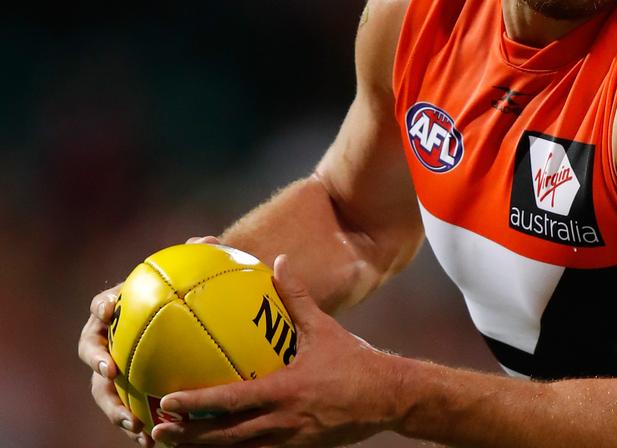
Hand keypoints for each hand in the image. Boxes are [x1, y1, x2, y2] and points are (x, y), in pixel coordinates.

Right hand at [78, 235, 222, 445]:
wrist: (195, 323)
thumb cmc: (193, 295)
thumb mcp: (199, 276)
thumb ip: (201, 257)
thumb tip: (207, 241)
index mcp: (121, 310)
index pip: (102, 305)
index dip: (102, 307)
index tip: (109, 311)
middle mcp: (112, 340)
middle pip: (92, 351)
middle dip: (97, 362)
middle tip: (111, 371)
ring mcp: (118, 369)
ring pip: (104, 391)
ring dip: (113, 407)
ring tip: (132, 422)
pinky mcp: (131, 393)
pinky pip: (129, 410)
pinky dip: (137, 425)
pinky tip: (154, 442)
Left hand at [150, 254, 397, 446]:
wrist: (388, 398)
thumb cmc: (355, 362)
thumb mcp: (324, 328)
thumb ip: (298, 297)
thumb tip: (278, 262)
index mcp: (285, 391)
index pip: (232, 401)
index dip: (197, 405)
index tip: (167, 401)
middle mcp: (282, 421)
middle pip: (225, 438)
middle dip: (187, 438)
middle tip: (154, 432)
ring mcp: (288, 440)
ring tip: (173, 445)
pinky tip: (214, 447)